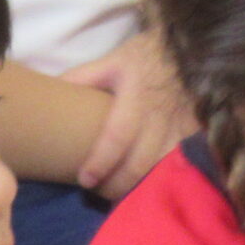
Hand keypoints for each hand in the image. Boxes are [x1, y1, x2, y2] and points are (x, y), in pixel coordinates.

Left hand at [62, 31, 191, 198]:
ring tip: (119, 196)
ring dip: (139, 188)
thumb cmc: (146, 56)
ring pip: (161, 169)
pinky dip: (161, 180)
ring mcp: (181, 127)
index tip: (85, 180)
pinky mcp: (194, 135)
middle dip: (117, 186)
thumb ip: (83, 77)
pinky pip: (178, 166)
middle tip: (97, 194)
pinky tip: (147, 188)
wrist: (191, 49)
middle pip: (139, 164)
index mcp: (136, 97)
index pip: (117, 137)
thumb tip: (50, 93)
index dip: (100, 162)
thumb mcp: (113, 60)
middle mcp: (160, 116)